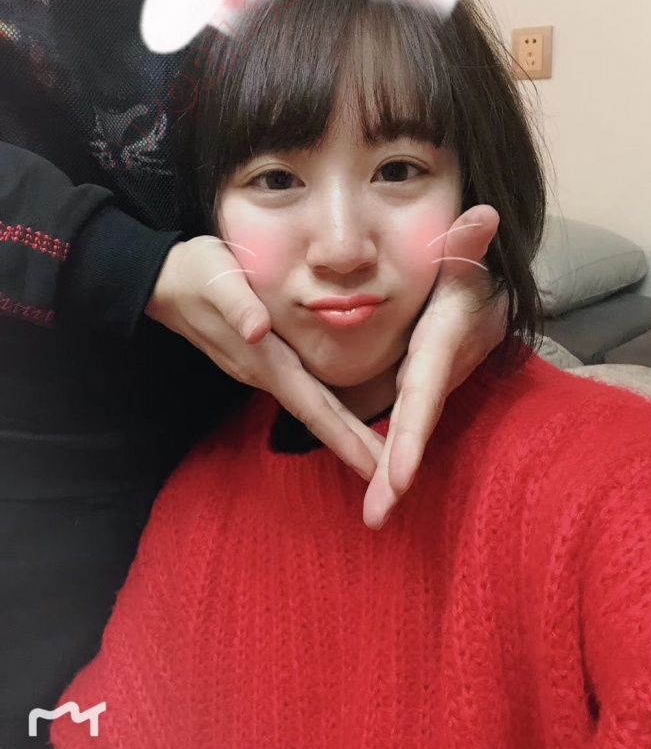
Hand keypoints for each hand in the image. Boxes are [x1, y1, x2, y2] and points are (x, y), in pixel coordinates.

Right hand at [145, 236, 383, 480]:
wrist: (162, 281)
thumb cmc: (195, 273)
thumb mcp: (216, 280)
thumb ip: (237, 305)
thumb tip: (258, 331)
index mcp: (264, 359)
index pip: (312, 406)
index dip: (343, 435)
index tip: (373, 465)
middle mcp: (264, 373)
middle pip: (316, 416)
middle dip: (352, 446)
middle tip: (389, 475)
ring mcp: (261, 370)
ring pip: (311, 407)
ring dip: (342, 432)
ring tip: (376, 453)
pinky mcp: (260, 359)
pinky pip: (303, 392)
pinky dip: (327, 411)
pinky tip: (342, 416)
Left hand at [362, 204, 505, 528]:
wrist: (484, 293)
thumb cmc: (465, 273)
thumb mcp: (461, 258)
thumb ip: (466, 243)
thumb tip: (485, 215)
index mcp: (443, 341)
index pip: (426, 390)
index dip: (415, 431)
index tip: (399, 476)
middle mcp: (442, 370)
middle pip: (419, 425)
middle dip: (399, 473)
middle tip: (377, 516)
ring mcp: (433, 384)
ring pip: (413, 431)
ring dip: (395, 476)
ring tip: (374, 514)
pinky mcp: (421, 389)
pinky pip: (407, 425)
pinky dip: (395, 459)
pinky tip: (378, 490)